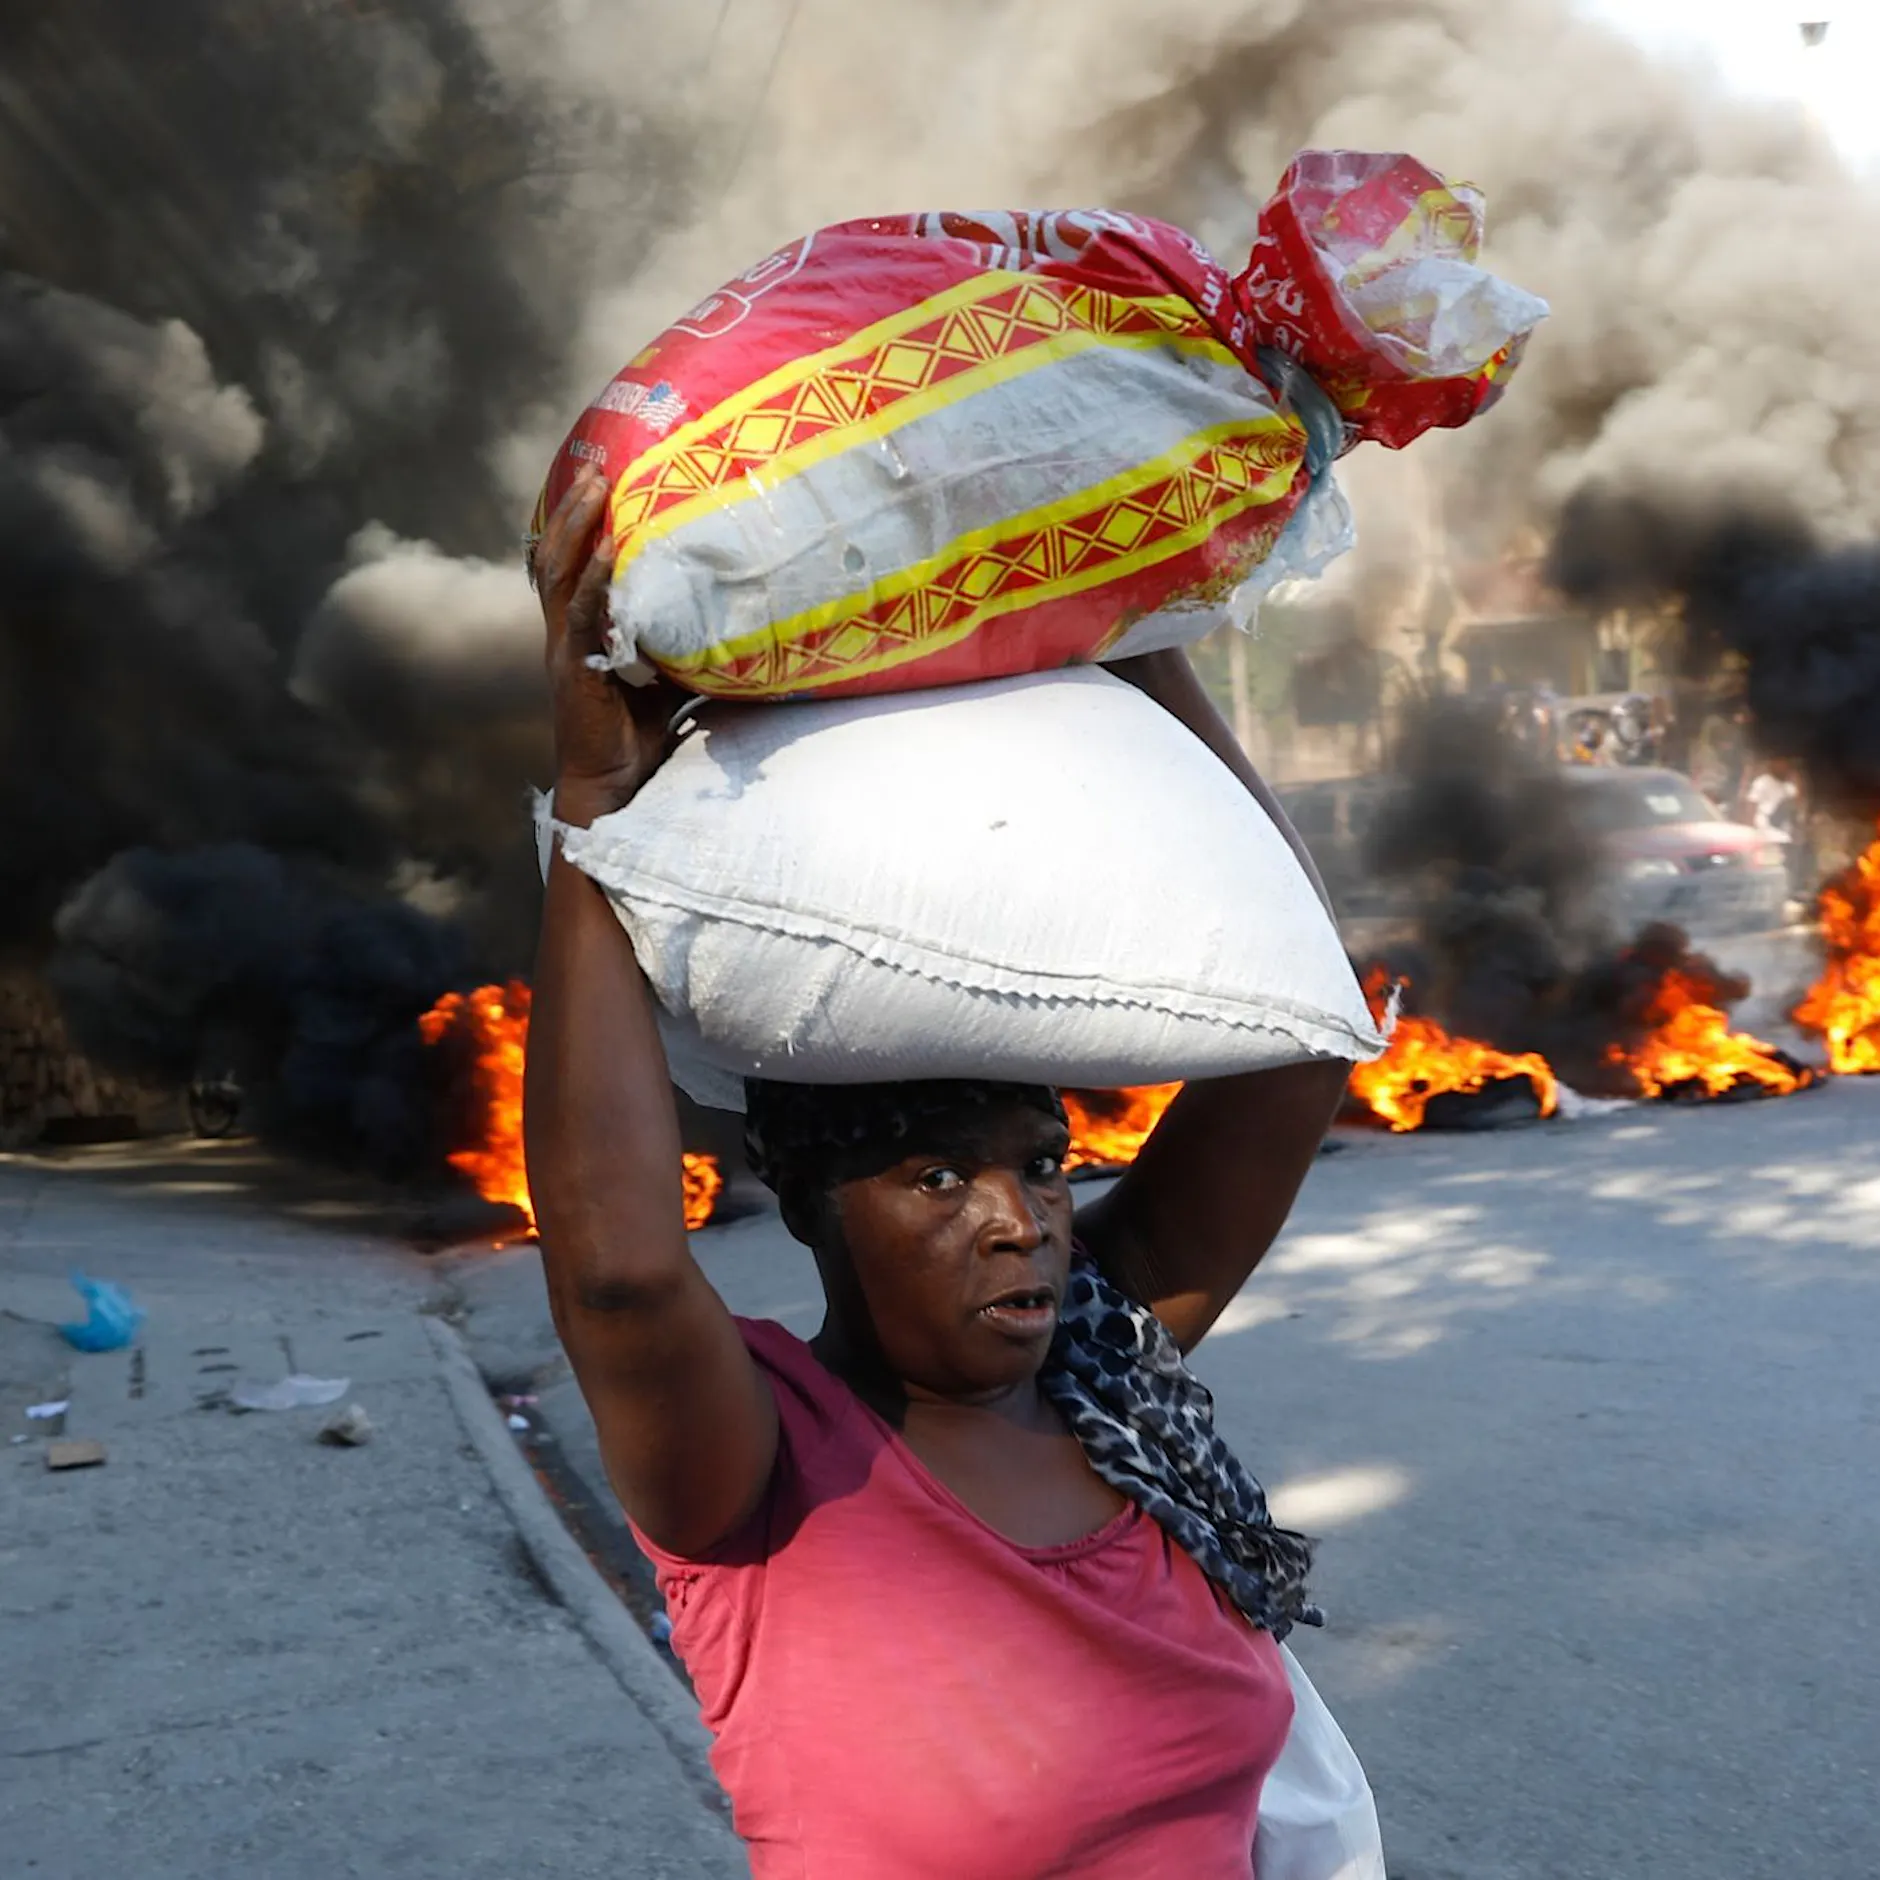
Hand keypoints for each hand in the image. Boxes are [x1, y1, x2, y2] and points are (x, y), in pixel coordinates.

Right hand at [533, 468, 684, 824]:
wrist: (613, 787)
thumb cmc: (639, 738)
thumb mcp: (668, 681)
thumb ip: (685, 649)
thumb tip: (737, 624)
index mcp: (581, 633)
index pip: (572, 567)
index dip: (578, 526)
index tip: (597, 481)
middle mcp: (566, 633)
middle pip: (558, 556)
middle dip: (574, 508)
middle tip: (596, 464)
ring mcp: (565, 648)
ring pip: (560, 572)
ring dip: (576, 525)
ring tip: (595, 484)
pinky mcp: (574, 667)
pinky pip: (580, 612)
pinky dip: (593, 577)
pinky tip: (606, 547)